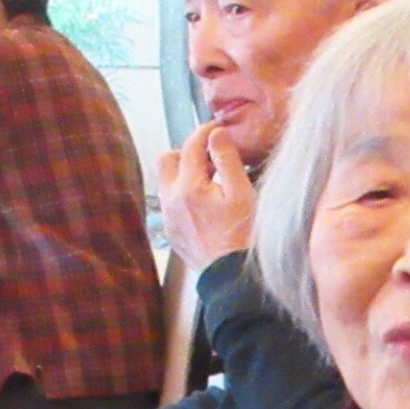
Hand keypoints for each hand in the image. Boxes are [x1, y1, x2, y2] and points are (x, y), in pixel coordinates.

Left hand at [158, 121, 255, 272]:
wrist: (233, 279)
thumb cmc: (243, 238)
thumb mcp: (242, 193)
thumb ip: (227, 160)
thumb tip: (216, 134)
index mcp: (189, 187)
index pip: (191, 146)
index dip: (205, 132)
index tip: (217, 129)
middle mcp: (171, 200)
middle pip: (166, 159)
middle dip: (185, 152)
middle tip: (209, 157)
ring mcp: (169, 218)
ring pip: (167, 182)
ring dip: (184, 175)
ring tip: (210, 182)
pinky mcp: (173, 233)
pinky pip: (171, 204)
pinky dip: (184, 195)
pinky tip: (205, 205)